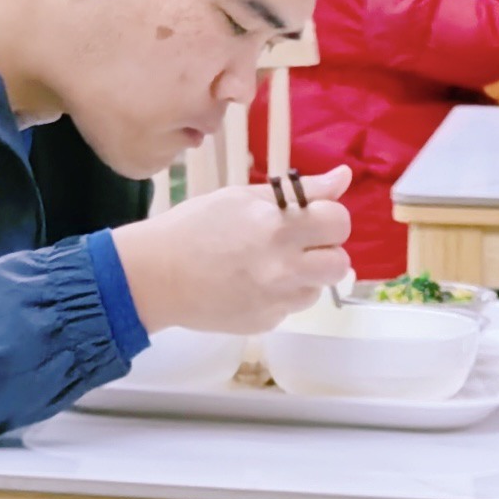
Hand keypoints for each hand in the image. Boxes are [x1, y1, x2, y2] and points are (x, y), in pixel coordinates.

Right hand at [114, 170, 351, 335]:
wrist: (154, 276)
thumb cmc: (194, 227)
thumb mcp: (243, 197)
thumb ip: (301, 191)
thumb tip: (344, 176)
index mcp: (277, 227)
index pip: (339, 222)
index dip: (329, 218)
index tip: (310, 218)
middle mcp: (282, 267)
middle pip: (340, 264)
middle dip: (326, 252)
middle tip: (299, 245)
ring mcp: (274, 299)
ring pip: (317, 289)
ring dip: (304, 277)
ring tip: (269, 266)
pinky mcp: (264, 322)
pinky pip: (289, 308)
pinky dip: (279, 297)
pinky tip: (250, 285)